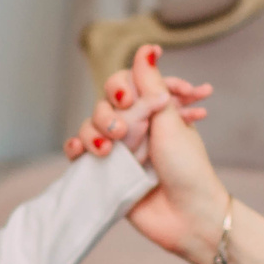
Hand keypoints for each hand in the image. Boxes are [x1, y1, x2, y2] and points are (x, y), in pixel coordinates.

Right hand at [69, 46, 231, 263]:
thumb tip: (148, 47)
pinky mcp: (105, 170)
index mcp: (155, 110)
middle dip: (110, 112)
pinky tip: (82, 153)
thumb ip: (152, 85)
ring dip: (94, 131)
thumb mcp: (170, 121)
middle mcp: (135, 126)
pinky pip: (80, 151)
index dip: (127, 86)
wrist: (186, 216)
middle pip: (105, 102)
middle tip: (125, 130)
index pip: (130, 82)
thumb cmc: (187, 169)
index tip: (136, 97)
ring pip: (90, 125)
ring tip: (108, 149)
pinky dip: (77, 148)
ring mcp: (119, 148)